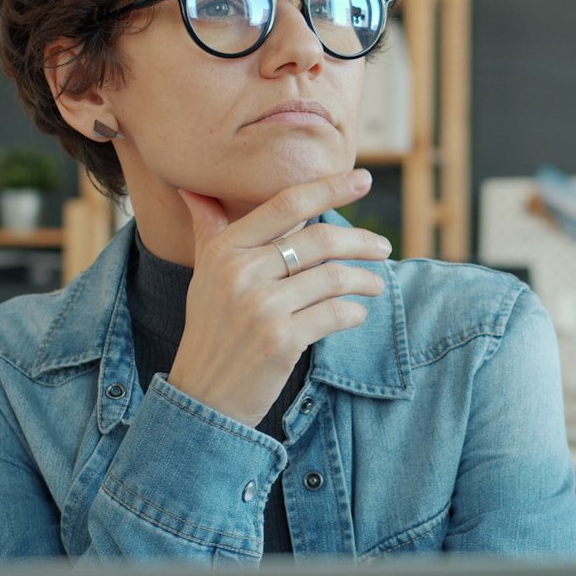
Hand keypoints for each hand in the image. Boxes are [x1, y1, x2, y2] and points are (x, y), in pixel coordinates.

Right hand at [168, 168, 391, 425]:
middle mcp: (240, 273)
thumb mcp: (203, 277)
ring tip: (376, 285)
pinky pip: (334, 314)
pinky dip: (354, 313)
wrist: (203, 396)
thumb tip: (192, 191)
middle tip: (383, 247)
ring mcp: (261, 307)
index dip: (329, 187)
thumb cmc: (210, 331)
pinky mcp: (281, 340)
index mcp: (225, 250)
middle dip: (361, 241)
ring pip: (333, 278)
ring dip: (365, 280)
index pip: (286, 205)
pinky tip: (357, 314)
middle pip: (320, 240)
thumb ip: (209, 232)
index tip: (363, 179)